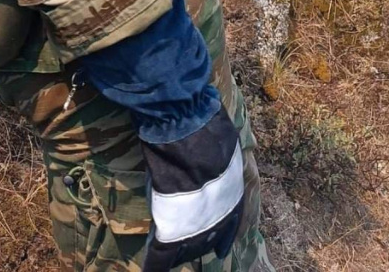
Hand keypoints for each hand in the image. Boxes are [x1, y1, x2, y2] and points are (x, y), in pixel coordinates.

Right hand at [141, 104, 243, 271]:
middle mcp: (219, 216)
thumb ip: (220, 157)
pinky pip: (161, 256)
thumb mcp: (224, 143)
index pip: (231, 223)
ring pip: (187, 248)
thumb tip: (215, 149)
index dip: (224, 235)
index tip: (221, 250)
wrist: (188, 134)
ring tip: (171, 254)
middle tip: (191, 245)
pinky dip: (154, 265)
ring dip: (180, 248)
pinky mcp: (171, 233)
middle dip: (200, 241)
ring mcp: (196, 227)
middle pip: (209, 237)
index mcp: (233, 195)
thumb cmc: (207, 130)